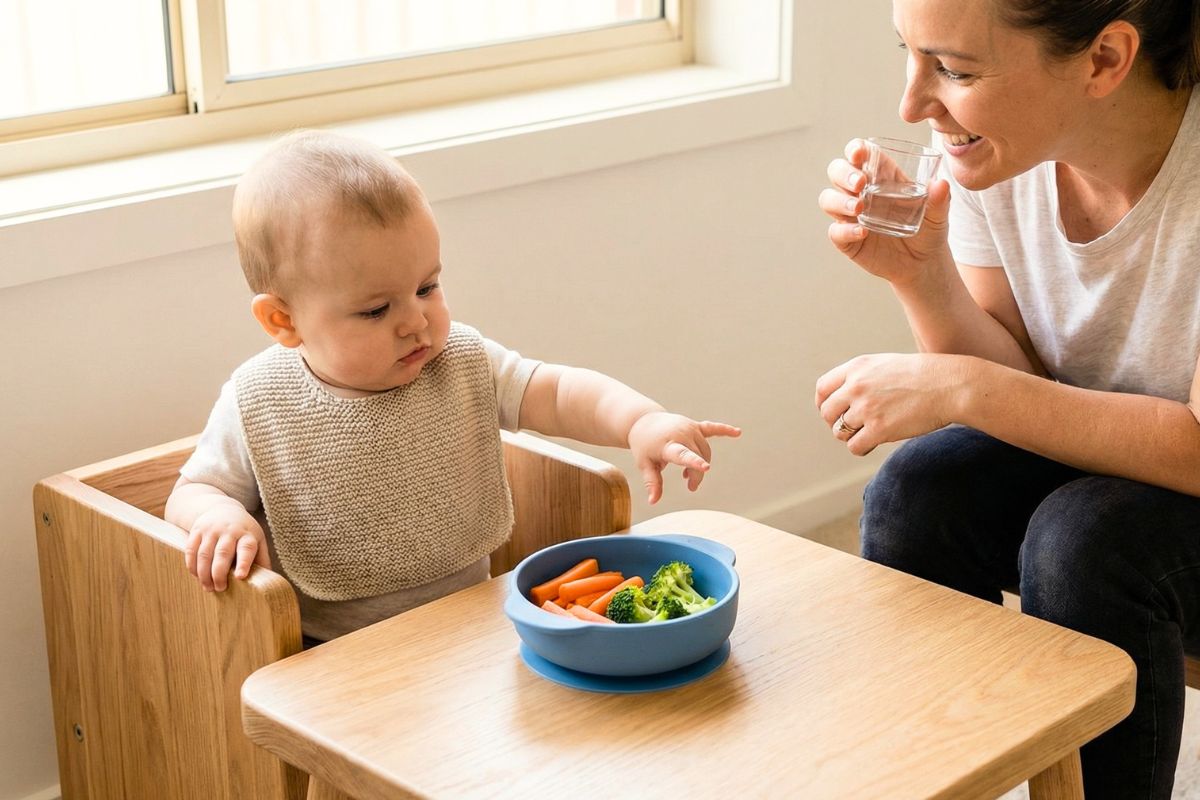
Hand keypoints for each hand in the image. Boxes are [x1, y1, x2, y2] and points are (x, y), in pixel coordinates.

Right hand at [183, 504, 269, 591]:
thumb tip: (268, 583)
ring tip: (208, 587)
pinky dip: (193, 566)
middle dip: (219, 574)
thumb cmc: (244, 532)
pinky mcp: (197, 530)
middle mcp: (230, 530)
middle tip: (220, 588)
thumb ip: (261, 560)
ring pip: (205, 554)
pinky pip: (191, 551)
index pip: (246, 548)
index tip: (240, 576)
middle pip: (223, 553)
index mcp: (248, 534)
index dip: (243, 563)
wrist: (222, 509)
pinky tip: (197, 576)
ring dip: (204, 574)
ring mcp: (212, 529)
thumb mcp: (257, 540)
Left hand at [626, 411, 740, 503]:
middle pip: (699, 458)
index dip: (694, 462)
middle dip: (697, 474)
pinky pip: (713, 428)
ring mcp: (690, 429)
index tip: (706, 468)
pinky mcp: (695, 425)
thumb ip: (653, 482)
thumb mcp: (645, 465)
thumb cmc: (644, 446)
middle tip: (690, 486)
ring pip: (705, 451)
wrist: (644, 422)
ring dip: (702, 464)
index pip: (682, 454)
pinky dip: (725, 430)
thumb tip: (653, 502)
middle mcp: (682, 434)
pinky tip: (738, 433)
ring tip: (687, 474)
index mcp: (668, 445)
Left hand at [815, 353, 974, 454]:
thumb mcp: (886, 365)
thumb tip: (842, 399)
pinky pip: (855, 446)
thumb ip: (862, 377)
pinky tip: (875, 442)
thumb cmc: (924, 376)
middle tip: (853, 426)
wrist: (951, 385)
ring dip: (852, 436)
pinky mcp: (878, 429)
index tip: (833, 412)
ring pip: (840, 432)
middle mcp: (856, 386)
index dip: (823, 404)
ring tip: (869, 432)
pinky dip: (862, 447)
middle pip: (827, 413)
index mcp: (857, 367)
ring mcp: (866, 408)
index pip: (823, 388)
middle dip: (836, 422)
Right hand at [818, 138, 953, 286]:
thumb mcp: (938, 214)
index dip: (854, 149)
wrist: (923, 263)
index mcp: (880, 176)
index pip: (858, 154)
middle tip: (860, 184)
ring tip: (859, 209)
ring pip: (828, 199)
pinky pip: (835, 231)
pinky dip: (845, 230)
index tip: (859, 153)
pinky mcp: (847, 239)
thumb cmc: (928, 230)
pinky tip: (862, 232)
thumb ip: (939, 200)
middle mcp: (860, 192)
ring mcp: (851, 216)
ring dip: (839, 201)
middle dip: (843, 173)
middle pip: (837, 172)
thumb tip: (940, 184)